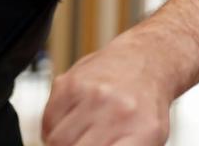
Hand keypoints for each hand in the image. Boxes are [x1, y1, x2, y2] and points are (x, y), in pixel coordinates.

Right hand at [42, 35, 173, 145]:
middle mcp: (119, 111)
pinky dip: (55, 126)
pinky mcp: (71, 83)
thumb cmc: (145, 105)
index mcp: (144, 132)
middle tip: (85, 141)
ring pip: (58, 141)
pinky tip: (75, 117)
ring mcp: (94, 94)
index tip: (92, 145)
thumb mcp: (149, 139)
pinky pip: (48, 121)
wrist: (147, 60)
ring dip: (65, 143)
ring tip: (83, 132)